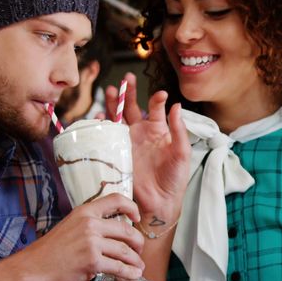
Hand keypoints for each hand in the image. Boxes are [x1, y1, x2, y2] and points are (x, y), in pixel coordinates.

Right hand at [27, 194, 144, 280]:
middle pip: (127, 230)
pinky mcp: (92, 262)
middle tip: (139, 250)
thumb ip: (89, 227)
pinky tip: (133, 276)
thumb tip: (112, 235)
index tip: (137, 218)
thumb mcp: (69, 227)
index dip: (132, 207)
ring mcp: (91, 243)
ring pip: (125, 250)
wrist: (33, 269)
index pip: (115, 199)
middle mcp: (89, 224)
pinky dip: (129, 273)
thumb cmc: (49, 252)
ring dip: (136, 261)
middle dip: (138, 242)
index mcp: (84, 212)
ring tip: (138, 266)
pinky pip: (119, 267)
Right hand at [110, 73, 190, 216]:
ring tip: (111, 91)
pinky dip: (102, 125)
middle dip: (128, 92)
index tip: (161, 95)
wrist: (159, 202)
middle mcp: (142, 133)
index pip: (156, 108)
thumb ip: (179, 130)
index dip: (157, 100)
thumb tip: (177, 106)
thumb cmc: (175, 179)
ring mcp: (128, 142)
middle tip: (125, 78)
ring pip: (118, 117)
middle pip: (133, 107)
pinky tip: (100, 117)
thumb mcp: (182, 153)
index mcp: (159, 131)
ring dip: (113, 104)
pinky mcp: (117, 153)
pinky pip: (107, 136)